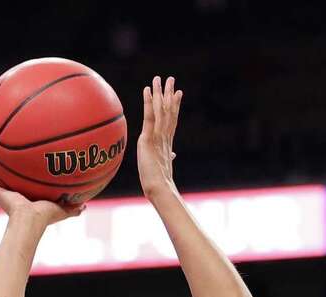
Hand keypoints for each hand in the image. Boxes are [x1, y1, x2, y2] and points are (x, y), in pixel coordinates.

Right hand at [0, 157, 84, 225]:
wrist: (30, 221)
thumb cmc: (45, 217)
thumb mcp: (62, 209)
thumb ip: (73, 207)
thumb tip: (85, 206)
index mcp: (26, 199)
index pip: (24, 187)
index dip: (24, 179)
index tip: (24, 168)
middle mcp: (13, 195)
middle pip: (8, 180)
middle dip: (6, 170)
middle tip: (5, 155)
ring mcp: (3, 193)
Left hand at [137, 75, 181, 196]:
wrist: (159, 189)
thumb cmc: (160, 183)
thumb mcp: (164, 167)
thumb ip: (169, 157)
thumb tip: (174, 154)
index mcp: (167, 142)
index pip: (172, 120)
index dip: (175, 106)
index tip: (178, 93)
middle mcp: (165, 136)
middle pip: (169, 111)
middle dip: (170, 94)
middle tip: (171, 79)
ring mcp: (158, 136)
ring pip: (161, 111)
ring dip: (160, 93)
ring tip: (160, 79)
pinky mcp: (149, 138)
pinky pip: (149, 117)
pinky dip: (148, 102)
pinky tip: (147, 90)